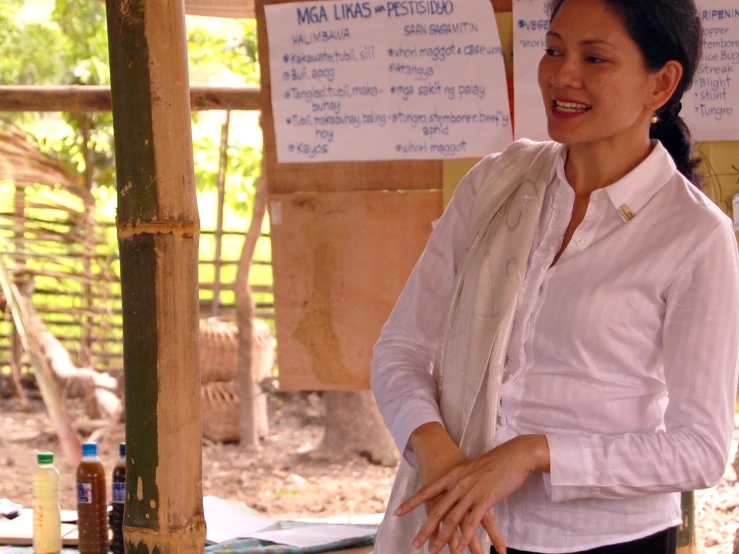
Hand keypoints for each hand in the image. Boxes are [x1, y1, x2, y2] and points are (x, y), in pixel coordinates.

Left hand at [398, 434, 549, 553]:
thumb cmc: (492, 461)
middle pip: (437, 511)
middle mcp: (457, 485)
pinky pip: (472, 521)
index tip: (397, 512)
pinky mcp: (485, 500)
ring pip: (452, 520)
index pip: (426, 491)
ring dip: (443, 539)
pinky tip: (460, 547)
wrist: (512, 455)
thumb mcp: (469, 468)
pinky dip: (465, 536)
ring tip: (434, 552)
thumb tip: (452, 488)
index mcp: (452, 476)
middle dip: (425, 530)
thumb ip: (459, 479)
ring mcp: (471, 492)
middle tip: (415, 544)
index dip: (411, 503)